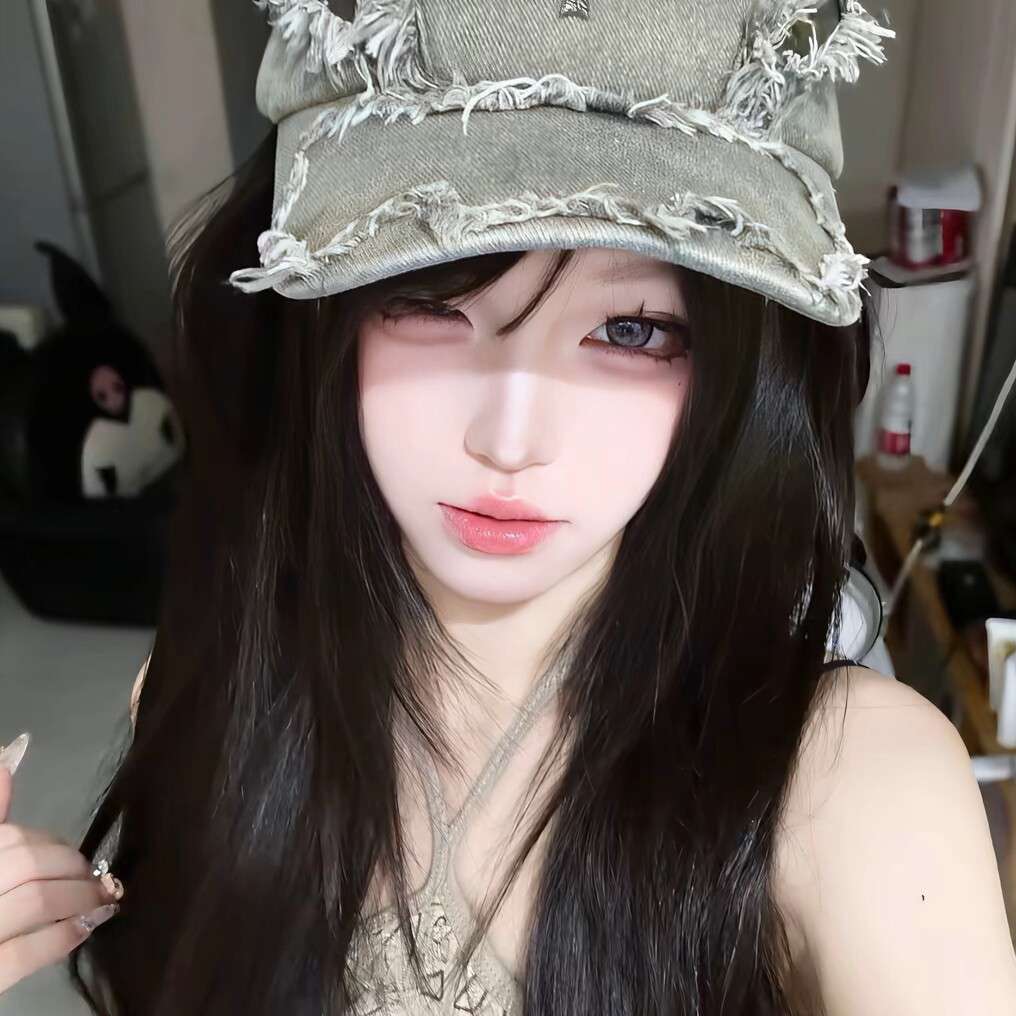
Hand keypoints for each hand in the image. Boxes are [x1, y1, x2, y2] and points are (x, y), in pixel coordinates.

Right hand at [0, 734, 123, 994]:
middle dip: (70, 867)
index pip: (10, 837)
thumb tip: (10, 753)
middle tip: (93, 876)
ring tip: (102, 899)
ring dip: (80, 896)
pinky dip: (64, 936)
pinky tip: (84, 928)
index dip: (50, 845)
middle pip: (27, 863)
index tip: (68, 856)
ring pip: (36, 900)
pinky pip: (27, 952)